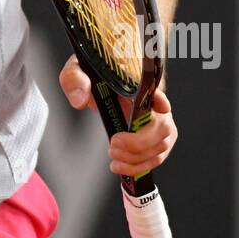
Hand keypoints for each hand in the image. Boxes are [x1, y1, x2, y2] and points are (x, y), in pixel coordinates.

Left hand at [59, 53, 177, 175]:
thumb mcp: (78, 70)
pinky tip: (120, 166)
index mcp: (138, 81)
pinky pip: (156, 157)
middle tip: (114, 144)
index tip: (161, 107)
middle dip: (139, 143)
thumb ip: (75, 79)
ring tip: (113, 156)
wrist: (98, 84)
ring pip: (161, 145)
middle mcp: (153, 101)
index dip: (162, 99)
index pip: (157, 89)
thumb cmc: (93, 74)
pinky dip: (138, 167)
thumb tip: (80, 100)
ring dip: (137, 158)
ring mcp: (157, 121)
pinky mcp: (154, 138)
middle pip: (163, 126)